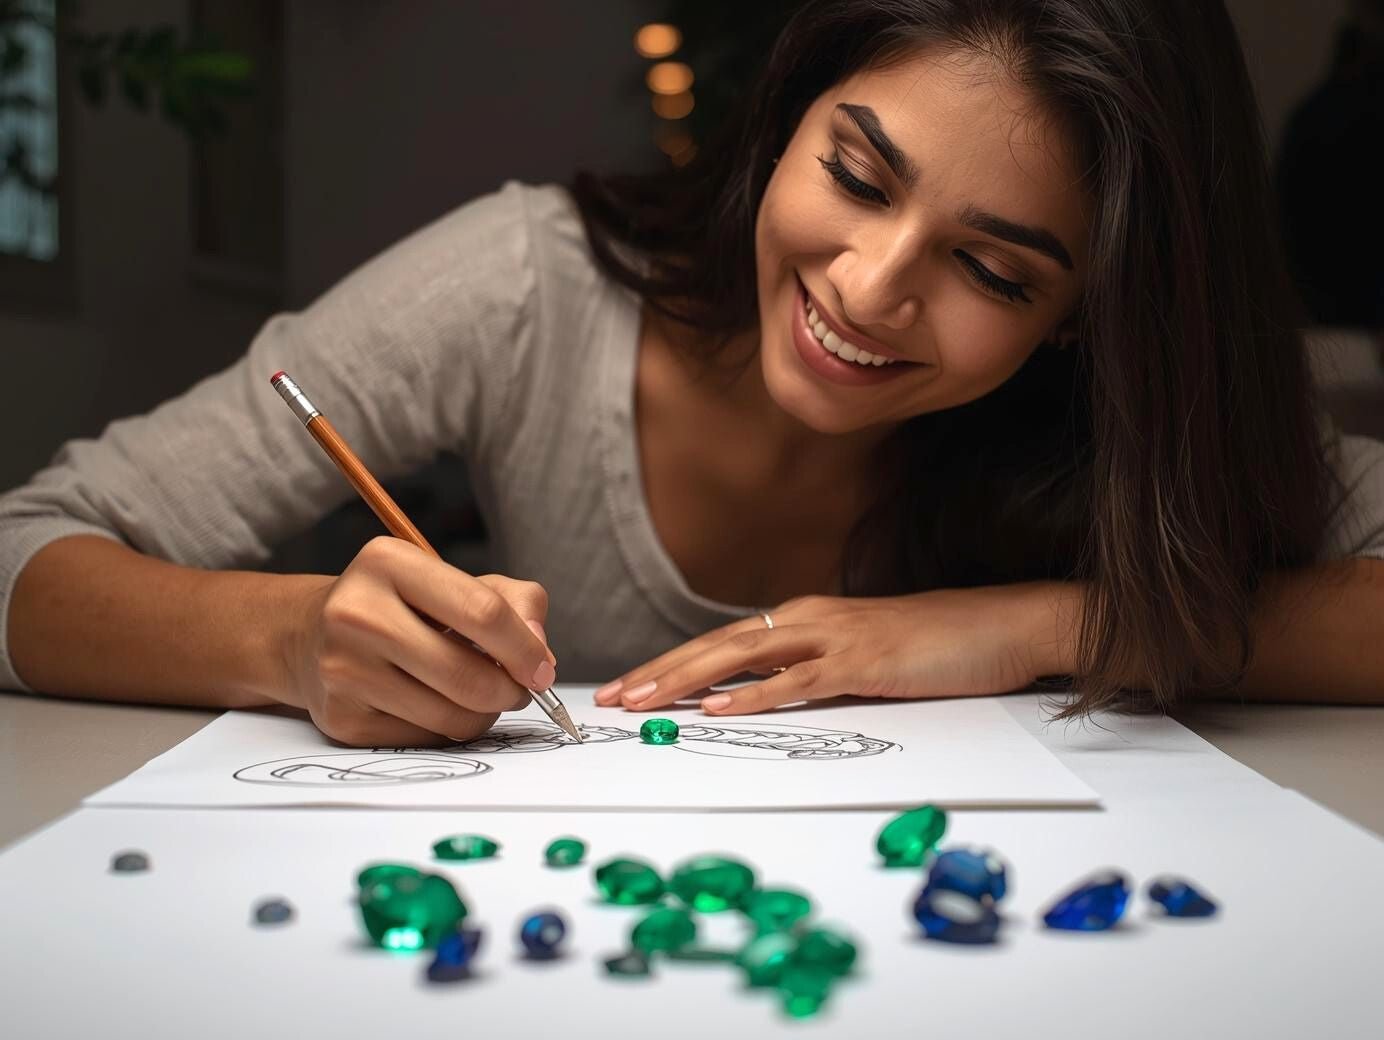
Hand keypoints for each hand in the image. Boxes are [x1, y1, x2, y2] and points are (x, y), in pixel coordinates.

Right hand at [283, 536, 556, 745]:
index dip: (525, 649)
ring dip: (484, 713)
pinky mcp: (341, 719)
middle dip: (511, 691)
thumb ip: (513, 602)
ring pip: (452, 717)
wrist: (310, 635)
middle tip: (518, 689)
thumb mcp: (452, 580)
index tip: (543, 669)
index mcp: (388, 562)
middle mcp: (356, 613)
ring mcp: (343, 670)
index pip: (482, 612)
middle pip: (469, 675)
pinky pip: (425, 740)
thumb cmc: (400, 605)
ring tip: (478, 694)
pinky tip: (435, 704)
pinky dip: (447, 729)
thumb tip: (541, 655)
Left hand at [594, 584, 1074, 714]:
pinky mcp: (863, 662)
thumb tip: (754, 699)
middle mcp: (808, 619)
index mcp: (802, 619)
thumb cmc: (931, 644)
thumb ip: (808, 672)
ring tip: (645, 702)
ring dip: (688, 679)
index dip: (670, 665)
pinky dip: (754, 696)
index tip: (629, 689)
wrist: (999, 624)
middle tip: (614, 698)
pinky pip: (797, 681)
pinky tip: (720, 710)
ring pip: (743, 657)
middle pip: (717, 646)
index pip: (721, 644)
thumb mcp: (857, 658)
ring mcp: (834, 637)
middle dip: (660, 672)